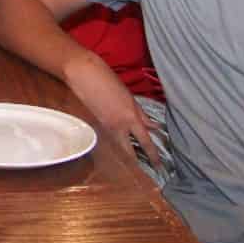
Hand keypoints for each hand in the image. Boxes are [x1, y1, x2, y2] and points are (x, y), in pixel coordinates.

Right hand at [63, 54, 160, 169]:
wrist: (84, 73)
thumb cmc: (108, 80)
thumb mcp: (129, 97)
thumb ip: (141, 114)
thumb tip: (152, 125)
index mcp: (130, 117)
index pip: (145, 141)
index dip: (153, 155)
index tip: (159, 166)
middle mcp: (118, 126)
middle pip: (129, 152)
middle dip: (137, 163)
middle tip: (142, 169)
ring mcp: (104, 127)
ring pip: (117, 147)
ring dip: (125, 154)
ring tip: (132, 160)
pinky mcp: (94, 125)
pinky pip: (108, 139)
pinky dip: (114, 143)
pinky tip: (116, 144)